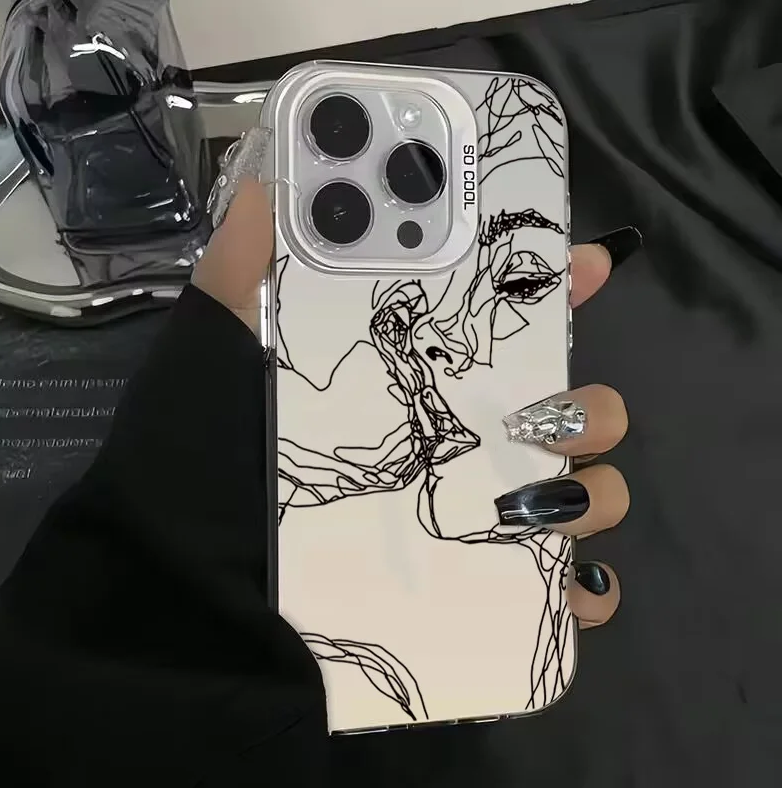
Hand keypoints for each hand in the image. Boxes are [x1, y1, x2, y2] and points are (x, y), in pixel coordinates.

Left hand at [194, 180, 640, 629]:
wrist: (196, 591)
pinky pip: (563, 596)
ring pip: (586, 497)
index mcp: (419, 385)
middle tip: (540, 416)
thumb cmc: (209, 462)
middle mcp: (461, 447)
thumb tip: (264, 189)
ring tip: (538, 503)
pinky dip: (583, 595)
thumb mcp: (218, 357)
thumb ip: (239, 275)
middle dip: (588, 407)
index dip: (556, 288)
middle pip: (572, 414)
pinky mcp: (481, 598)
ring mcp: (477, 524)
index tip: (586, 264)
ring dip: (592, 495)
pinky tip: (565, 588)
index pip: (508, 330)